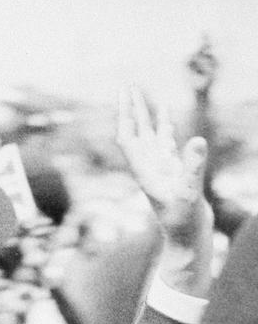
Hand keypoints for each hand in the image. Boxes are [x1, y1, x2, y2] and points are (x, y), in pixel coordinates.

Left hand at [116, 86, 209, 244]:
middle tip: (128, 84)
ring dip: (146, 115)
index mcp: (144, 169)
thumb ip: (193, 168)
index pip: (128, 136)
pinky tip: (166, 115)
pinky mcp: (173, 170)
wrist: (186, 239)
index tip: (124, 94)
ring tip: (142, 94)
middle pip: (136, 131)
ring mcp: (160, 167)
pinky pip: (166, 142)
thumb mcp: (189, 193)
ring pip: (150, 134)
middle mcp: (149, 165)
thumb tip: (199, 140)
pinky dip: (166, 126)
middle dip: (131, 108)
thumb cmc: (183, 222)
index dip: (125, 115)